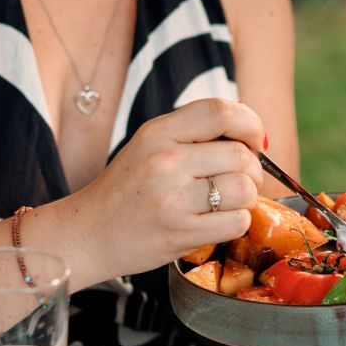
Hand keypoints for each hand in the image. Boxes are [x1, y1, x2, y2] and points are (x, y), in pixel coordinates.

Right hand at [79, 99, 264, 277]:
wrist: (89, 233)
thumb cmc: (127, 190)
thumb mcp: (149, 146)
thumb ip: (193, 134)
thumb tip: (252, 132)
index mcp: (158, 132)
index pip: (221, 112)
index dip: (251, 124)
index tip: (255, 141)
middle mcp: (165, 162)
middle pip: (241, 155)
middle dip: (254, 169)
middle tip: (243, 179)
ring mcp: (173, 199)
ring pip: (244, 190)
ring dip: (248, 198)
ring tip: (231, 202)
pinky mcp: (181, 233)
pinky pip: (237, 222)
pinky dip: (238, 222)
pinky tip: (221, 221)